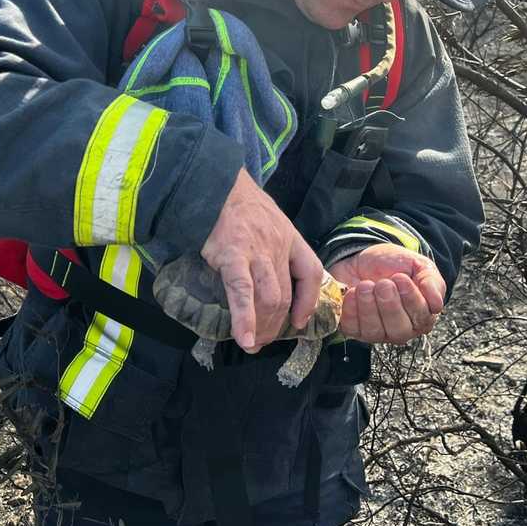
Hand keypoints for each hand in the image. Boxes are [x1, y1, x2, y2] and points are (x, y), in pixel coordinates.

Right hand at [201, 168, 323, 352]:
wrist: (215, 183)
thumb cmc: (238, 203)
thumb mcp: (268, 220)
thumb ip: (274, 244)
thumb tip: (270, 273)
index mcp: (290, 237)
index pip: (312, 272)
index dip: (309, 301)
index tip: (301, 320)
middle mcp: (278, 246)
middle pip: (287, 294)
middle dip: (278, 324)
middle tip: (265, 340)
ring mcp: (257, 252)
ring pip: (271, 298)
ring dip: (264, 327)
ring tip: (254, 342)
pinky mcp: (232, 256)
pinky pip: (242, 292)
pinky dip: (245, 319)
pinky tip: (245, 338)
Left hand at [328, 243, 445, 343]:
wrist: (364, 257)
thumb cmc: (394, 265)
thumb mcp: (418, 266)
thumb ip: (431, 282)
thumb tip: (437, 304)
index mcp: (421, 315)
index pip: (421, 318)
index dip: (411, 299)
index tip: (401, 278)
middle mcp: (400, 329)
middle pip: (399, 330)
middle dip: (389, 305)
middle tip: (383, 283)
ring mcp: (377, 332)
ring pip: (375, 331)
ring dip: (369, 307)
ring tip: (365, 285)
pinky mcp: (354, 329)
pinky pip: (352, 328)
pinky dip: (351, 310)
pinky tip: (352, 292)